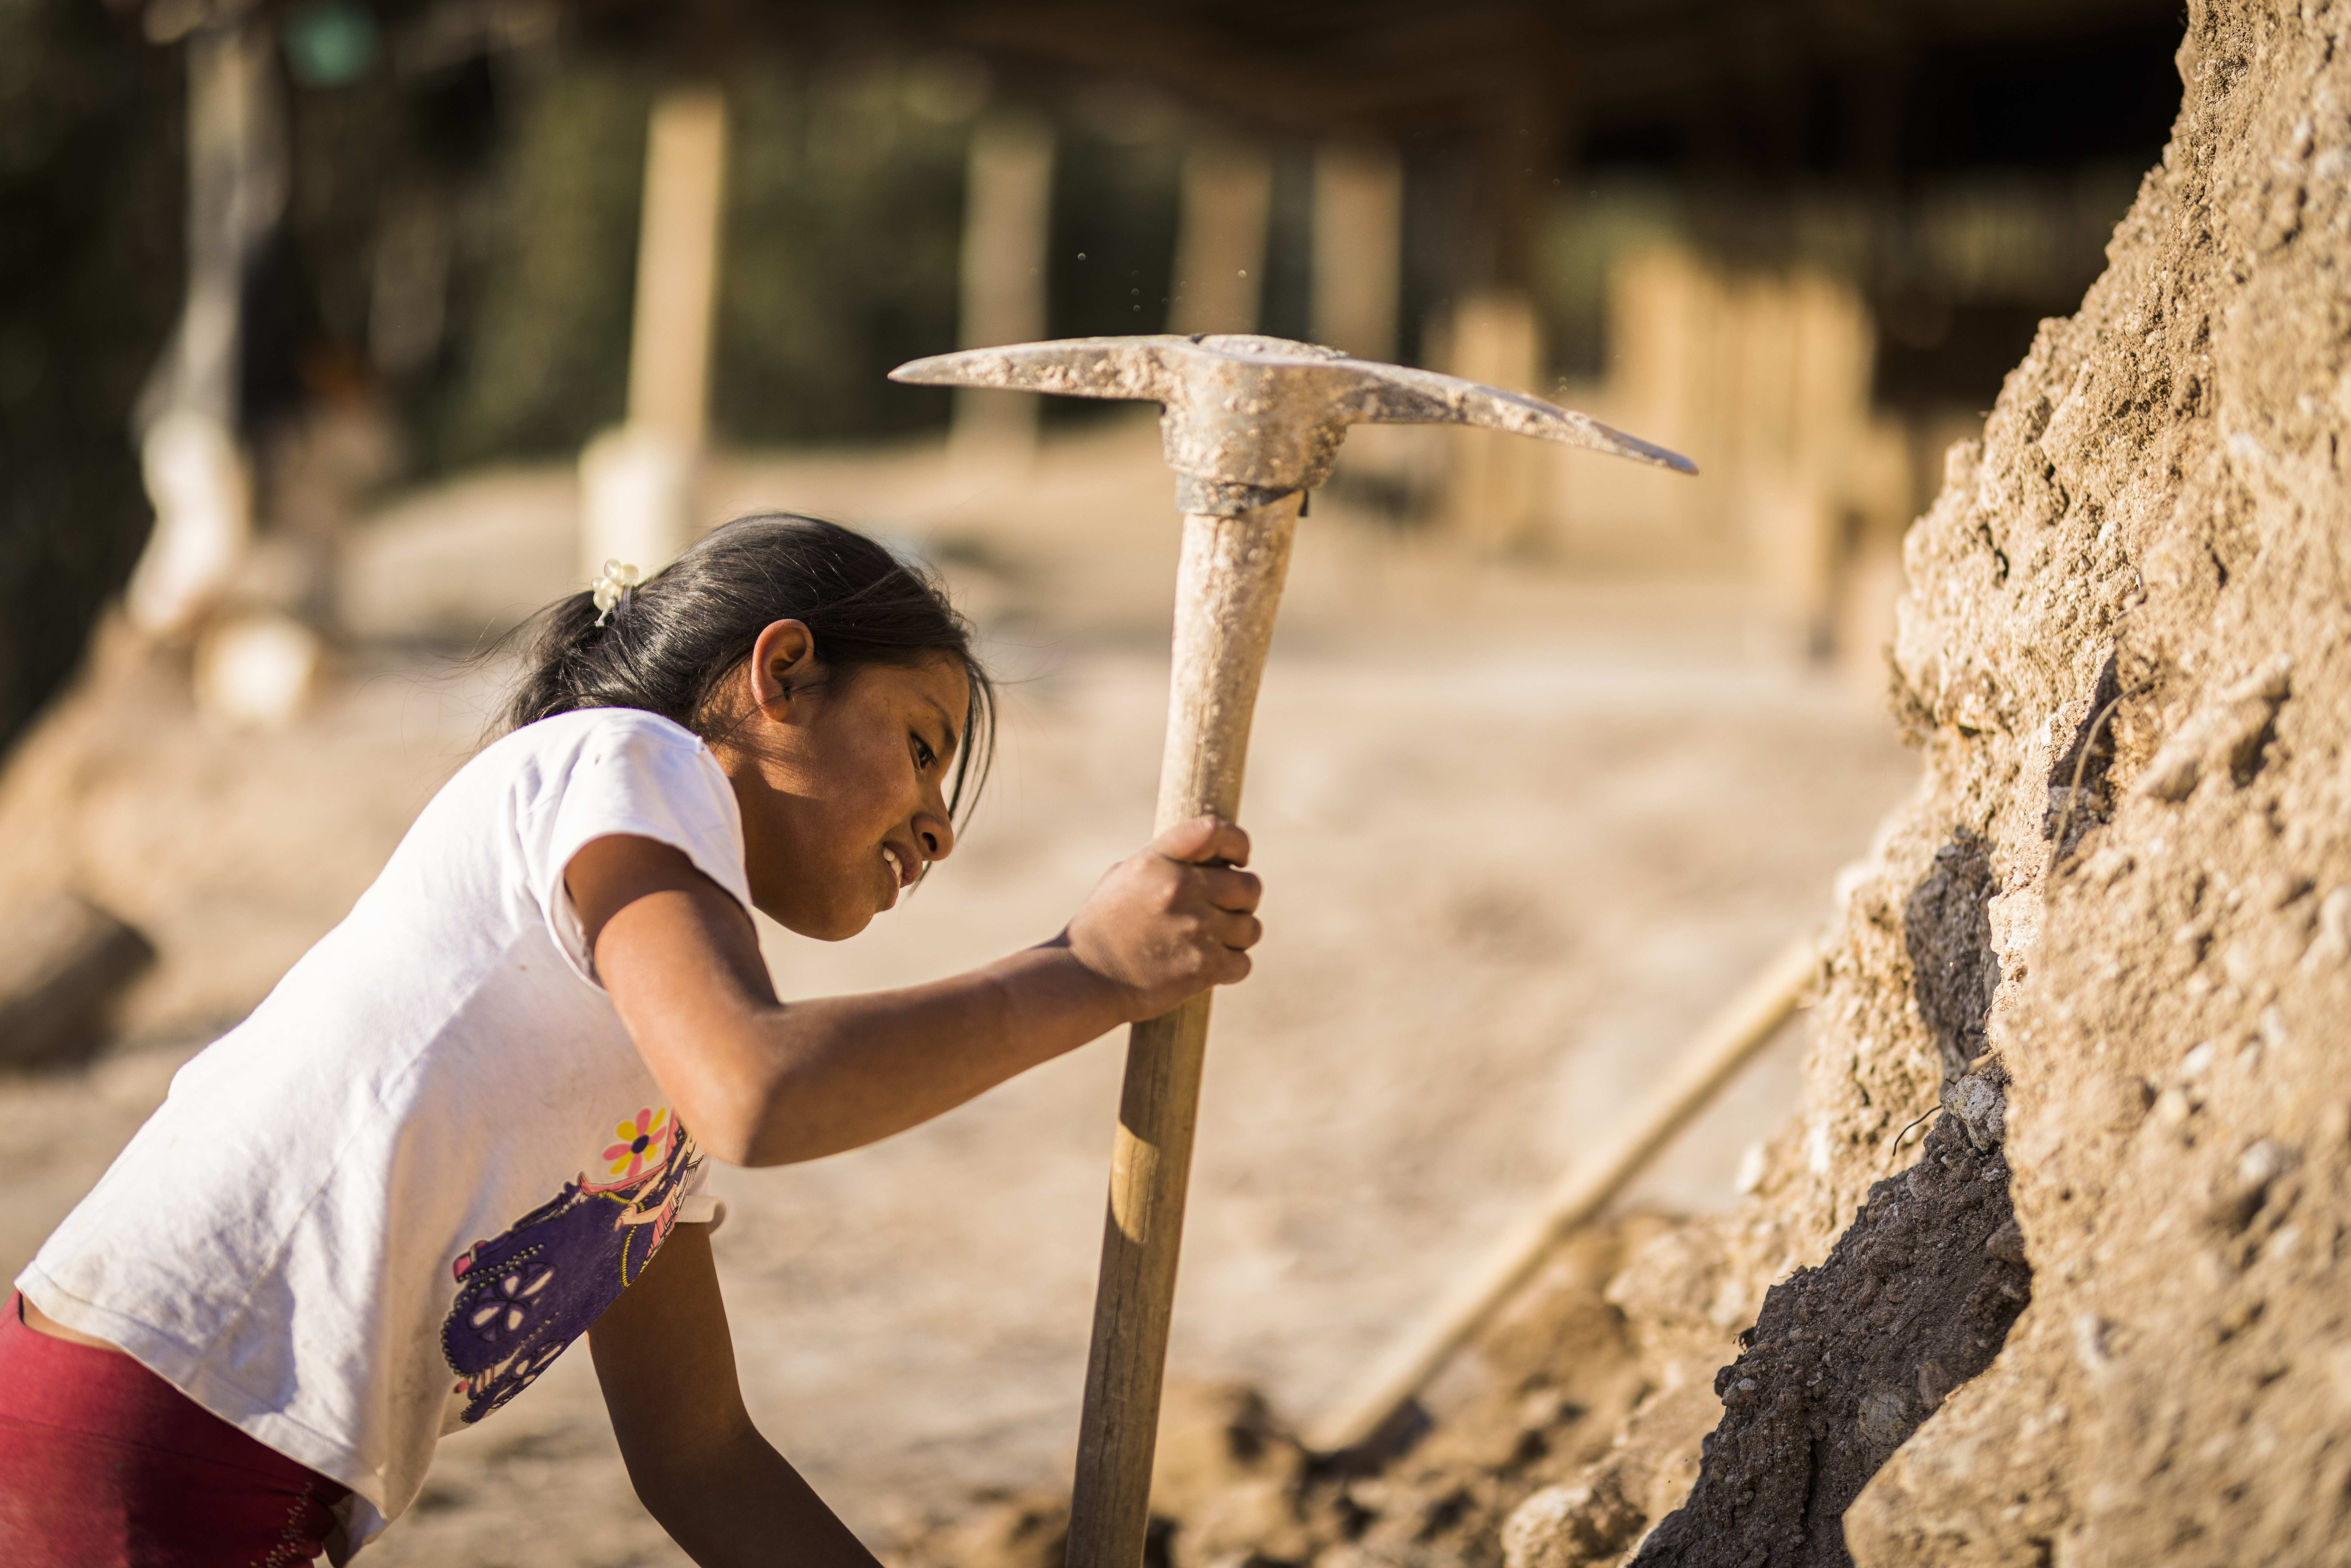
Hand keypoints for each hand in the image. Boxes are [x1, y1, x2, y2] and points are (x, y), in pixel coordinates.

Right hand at [1062, 815, 1263, 1021]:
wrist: (1082, 980)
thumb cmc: (1102, 928)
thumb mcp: (1125, 877)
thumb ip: (1167, 861)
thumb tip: (1212, 859)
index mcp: (1158, 860)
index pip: (1217, 831)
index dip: (1238, 844)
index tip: (1238, 860)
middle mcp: (1179, 887)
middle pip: (1249, 886)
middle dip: (1241, 900)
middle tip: (1224, 912)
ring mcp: (1195, 928)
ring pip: (1251, 927)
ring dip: (1237, 937)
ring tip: (1212, 943)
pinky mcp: (1202, 967)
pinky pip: (1243, 963)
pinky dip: (1230, 967)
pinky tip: (1207, 969)